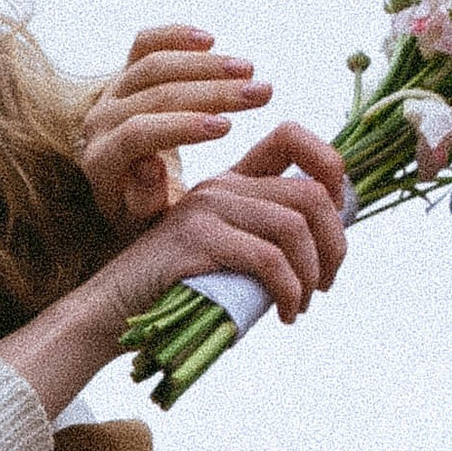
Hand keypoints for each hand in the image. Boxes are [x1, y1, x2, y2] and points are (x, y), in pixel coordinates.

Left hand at [78, 26, 275, 232]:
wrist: (126, 193)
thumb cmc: (148, 215)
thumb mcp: (149, 224)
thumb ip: (147, 202)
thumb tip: (148, 163)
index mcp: (100, 163)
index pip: (138, 135)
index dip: (181, 127)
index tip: (227, 128)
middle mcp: (98, 123)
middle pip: (154, 96)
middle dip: (212, 92)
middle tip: (261, 94)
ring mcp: (109, 94)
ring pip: (153, 66)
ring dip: (206, 64)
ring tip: (251, 70)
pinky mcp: (123, 74)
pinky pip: (144, 44)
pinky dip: (176, 36)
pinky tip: (210, 40)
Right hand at [94, 120, 350, 327]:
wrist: (112, 310)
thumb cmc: (175, 291)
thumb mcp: (227, 255)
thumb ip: (265, 240)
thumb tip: (329, 247)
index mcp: (231, 182)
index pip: (291, 139)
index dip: (331, 165)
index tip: (339, 214)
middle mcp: (222, 186)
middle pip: (309, 194)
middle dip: (334, 244)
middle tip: (325, 283)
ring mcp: (207, 209)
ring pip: (294, 227)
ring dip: (311, 274)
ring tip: (301, 303)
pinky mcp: (197, 239)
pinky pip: (267, 260)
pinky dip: (288, 290)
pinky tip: (284, 312)